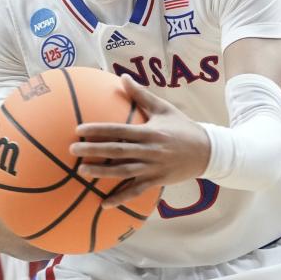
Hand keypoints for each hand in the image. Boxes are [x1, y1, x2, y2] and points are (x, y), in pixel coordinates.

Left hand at [69, 76, 209, 207]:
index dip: (99, 130)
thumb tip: (122, 76)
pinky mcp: (157, 182)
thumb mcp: (163, 108)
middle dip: (93, 150)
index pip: (119, 130)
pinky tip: (103, 203)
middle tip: (72, 149)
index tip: (79, 130)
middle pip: (117, 151)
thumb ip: (141, 94)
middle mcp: (150, 150)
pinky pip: (135, 191)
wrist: (208, 152)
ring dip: (102, 173)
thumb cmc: (182, 127)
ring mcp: (153, 168)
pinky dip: (119, 198)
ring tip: (81, 171)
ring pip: (123, 172)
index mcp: (149, 131)